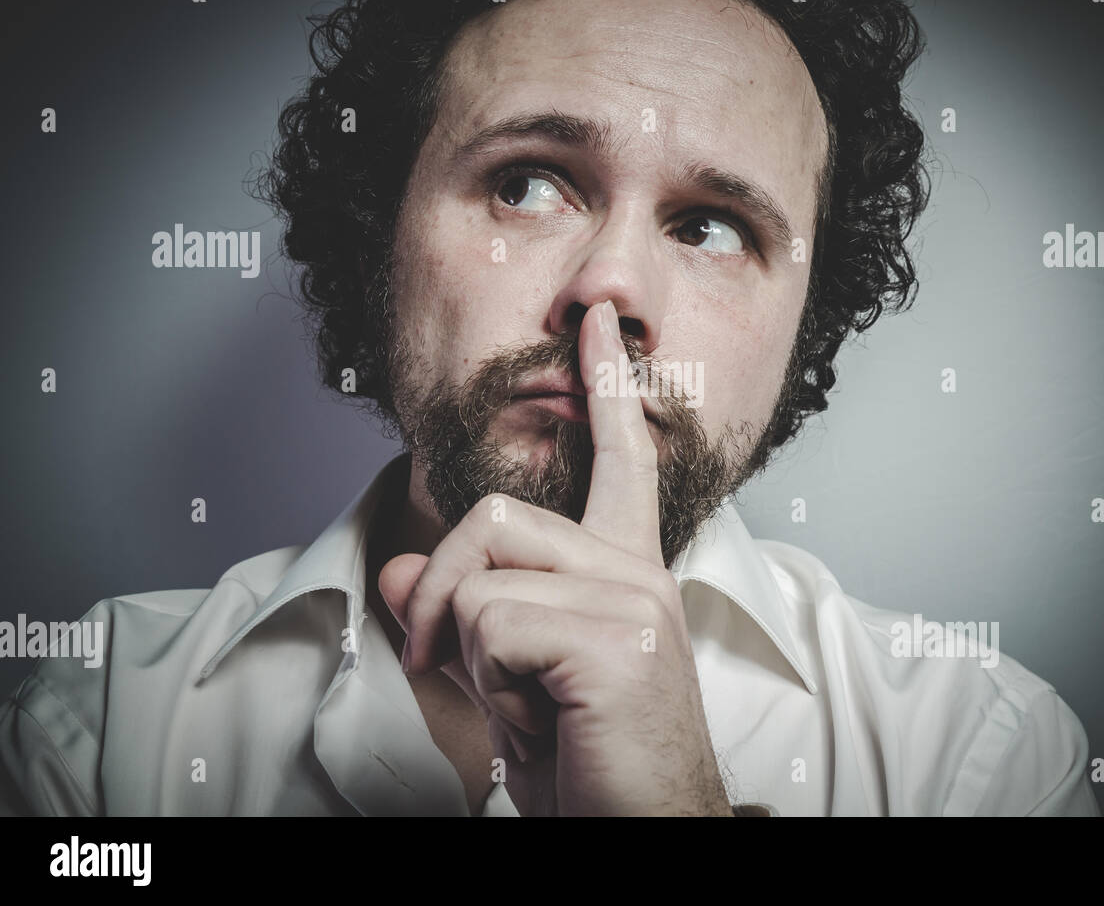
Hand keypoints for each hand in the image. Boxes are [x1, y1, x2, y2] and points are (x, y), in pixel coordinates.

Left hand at [379, 299, 732, 815]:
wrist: (645, 833)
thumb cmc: (589, 764)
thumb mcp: (509, 680)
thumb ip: (464, 611)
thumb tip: (403, 561)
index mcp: (627, 573)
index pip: (623, 459)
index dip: (609, 387)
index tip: (599, 323)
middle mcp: (638, 573)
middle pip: (496, 515)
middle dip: (438, 593)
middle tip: (439, 663)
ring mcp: (633, 600)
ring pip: (481, 571)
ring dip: (468, 652)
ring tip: (523, 705)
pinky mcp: (616, 638)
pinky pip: (488, 623)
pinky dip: (486, 682)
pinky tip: (541, 720)